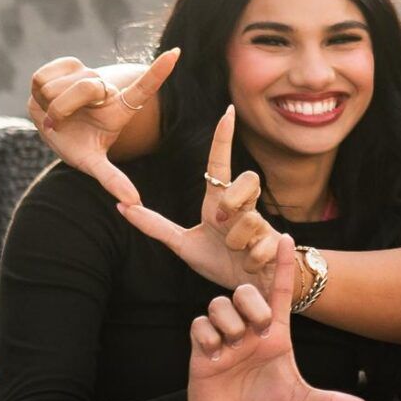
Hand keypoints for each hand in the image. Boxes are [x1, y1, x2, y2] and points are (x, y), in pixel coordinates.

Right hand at [29, 48, 179, 208]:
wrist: (55, 130)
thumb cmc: (79, 146)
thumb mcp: (94, 163)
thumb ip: (113, 180)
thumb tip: (133, 203)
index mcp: (121, 108)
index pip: (144, 88)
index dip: (158, 71)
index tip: (175, 54)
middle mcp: (107, 87)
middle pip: (88, 86)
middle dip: (66, 108)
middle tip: (60, 123)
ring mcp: (88, 72)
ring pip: (61, 83)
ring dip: (50, 103)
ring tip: (56, 112)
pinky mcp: (66, 63)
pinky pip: (42, 76)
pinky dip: (39, 90)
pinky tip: (46, 97)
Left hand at [121, 109, 289, 289]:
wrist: (250, 289)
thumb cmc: (220, 262)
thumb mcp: (183, 246)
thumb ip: (156, 227)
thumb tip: (122, 207)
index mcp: (219, 203)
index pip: (220, 164)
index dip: (224, 138)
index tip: (227, 111)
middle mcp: (243, 207)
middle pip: (248, 178)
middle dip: (233, 199)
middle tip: (220, 221)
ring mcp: (262, 223)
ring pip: (251, 217)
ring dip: (237, 242)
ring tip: (235, 253)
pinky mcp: (277, 242)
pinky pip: (262, 244)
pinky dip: (251, 259)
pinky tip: (249, 265)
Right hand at [186, 237, 367, 400]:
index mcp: (275, 332)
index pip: (280, 291)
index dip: (283, 265)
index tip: (288, 238)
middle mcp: (249, 327)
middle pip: (245, 290)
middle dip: (252, 306)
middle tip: (257, 332)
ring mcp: (224, 333)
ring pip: (219, 302)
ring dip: (229, 324)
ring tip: (232, 349)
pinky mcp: (200, 343)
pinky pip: (199, 323)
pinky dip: (208, 338)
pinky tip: (214, 356)